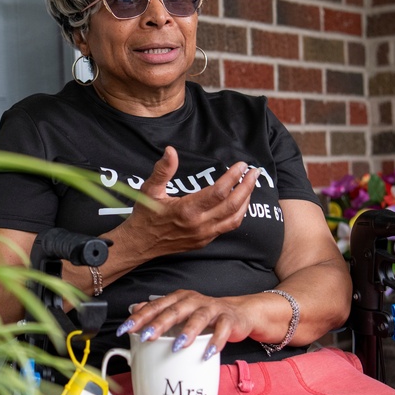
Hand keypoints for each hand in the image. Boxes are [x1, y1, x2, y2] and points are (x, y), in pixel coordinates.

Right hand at [114, 146, 260, 260]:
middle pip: (233, 204)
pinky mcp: (205, 241)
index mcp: (187, 209)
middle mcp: (199, 224)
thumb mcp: (150, 189)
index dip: (233, 177)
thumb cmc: (145, 214)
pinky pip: (228, 227)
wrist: (140, 244)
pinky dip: (238, 213)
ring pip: (235, 218)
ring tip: (250, 185)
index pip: (219, 191)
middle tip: (254, 172)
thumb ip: (163, 170)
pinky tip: (240, 202)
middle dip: (247, 187)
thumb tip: (171, 150)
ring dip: (246, 201)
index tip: (242, 165)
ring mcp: (204, 235)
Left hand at [116, 290, 260, 359]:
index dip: (140, 317)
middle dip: (159, 324)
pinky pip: (222, 330)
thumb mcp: (179, 313)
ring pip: (199, 317)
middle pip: (174, 310)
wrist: (238, 313)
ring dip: (187, 332)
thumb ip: (157, 313)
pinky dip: (215, 341)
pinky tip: (207, 353)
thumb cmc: (203, 316)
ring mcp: (212, 309)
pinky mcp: (228, 319)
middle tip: (146, 337)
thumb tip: (134, 312)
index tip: (126, 329)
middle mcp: (193, 301)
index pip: (155, 306)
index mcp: (178, 299)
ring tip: (177, 346)